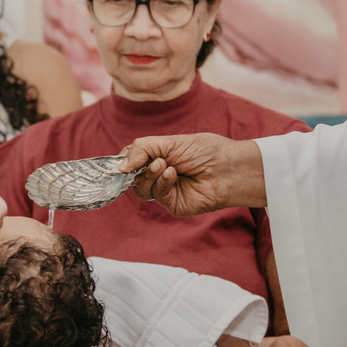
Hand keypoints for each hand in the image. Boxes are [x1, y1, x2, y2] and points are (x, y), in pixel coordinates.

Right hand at [119, 134, 265, 215]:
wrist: (226, 167)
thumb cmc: (203, 151)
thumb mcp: (168, 142)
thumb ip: (141, 149)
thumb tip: (119, 167)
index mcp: (157, 158)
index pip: (131, 161)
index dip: (124, 161)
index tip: (121, 161)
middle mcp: (159, 176)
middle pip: (132, 177)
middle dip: (137, 168)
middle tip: (150, 160)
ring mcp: (165, 191)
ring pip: (141, 189)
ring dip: (149, 175)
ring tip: (163, 164)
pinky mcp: (172, 204)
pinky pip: (156, 196)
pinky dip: (161, 183)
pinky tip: (172, 174)